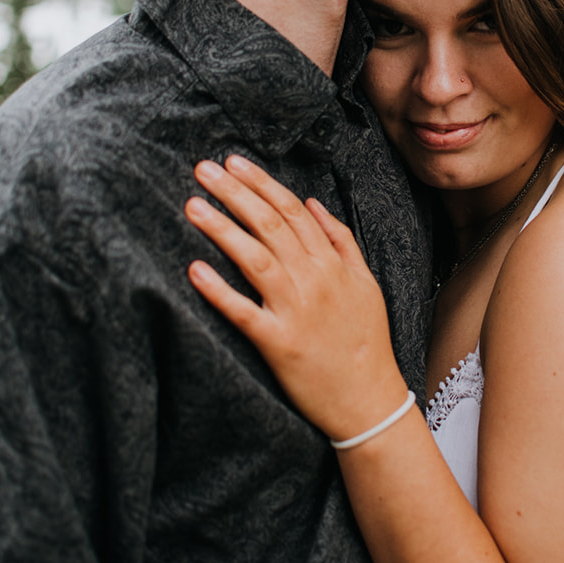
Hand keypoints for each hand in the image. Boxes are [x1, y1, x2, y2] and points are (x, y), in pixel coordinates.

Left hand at [185, 156, 407, 440]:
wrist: (370, 399)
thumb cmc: (366, 342)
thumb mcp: (366, 283)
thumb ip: (342, 240)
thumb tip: (314, 204)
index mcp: (332, 264)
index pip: (292, 210)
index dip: (260, 183)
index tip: (234, 163)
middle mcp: (314, 280)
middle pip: (270, 225)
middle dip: (235, 192)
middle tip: (203, 169)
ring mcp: (296, 311)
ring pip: (255, 259)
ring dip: (222, 229)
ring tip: (193, 205)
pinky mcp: (279, 344)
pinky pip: (244, 312)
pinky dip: (219, 290)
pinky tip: (195, 270)